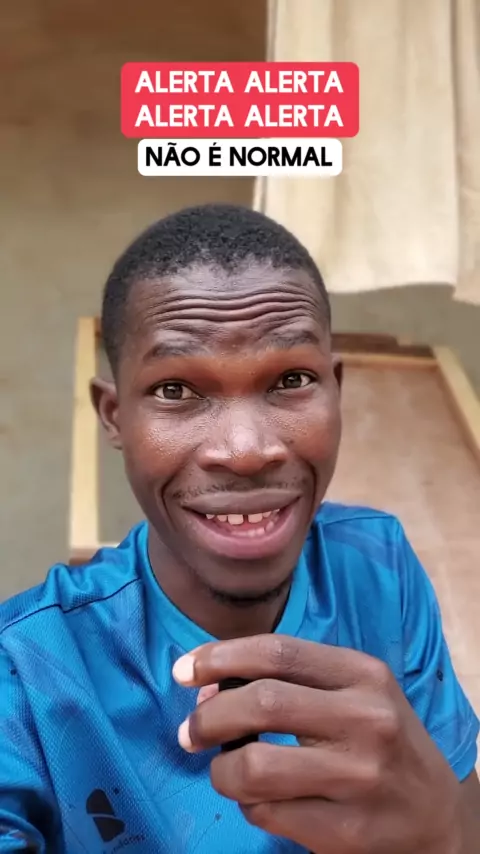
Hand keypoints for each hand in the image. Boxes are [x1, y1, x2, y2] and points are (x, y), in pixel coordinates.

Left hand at [173, 635, 461, 853]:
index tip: (184, 670)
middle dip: (207, 716)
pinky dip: (247, 804)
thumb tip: (207, 685)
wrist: (434, 814)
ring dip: (220, 769)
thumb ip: (288, 680)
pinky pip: (265, 813)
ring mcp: (358, 777)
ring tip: (223, 770)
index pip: (277, 652)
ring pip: (252, 766)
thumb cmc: (379, 740)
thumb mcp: (351, 694)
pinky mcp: (346, 831)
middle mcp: (367, 719)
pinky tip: (259, 799)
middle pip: (261, 703)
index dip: (219, 657)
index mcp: (364, 674)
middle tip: (189, 731)